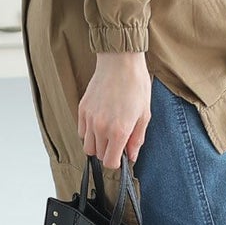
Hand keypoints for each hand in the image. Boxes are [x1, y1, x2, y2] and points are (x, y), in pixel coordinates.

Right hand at [78, 51, 151, 169]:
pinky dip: (88, 132)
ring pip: (87, 146)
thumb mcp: (144, 115)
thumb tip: (131, 156)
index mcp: (118, 131)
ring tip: (108, 131)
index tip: (122, 153)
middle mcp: (100, 127)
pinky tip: (99, 122)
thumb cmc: (136, 85)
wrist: (120, 62)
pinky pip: (81, 132)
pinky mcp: (82, 109)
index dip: (118, 162)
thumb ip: (136, 139)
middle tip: (118, 139)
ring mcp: (89, 119)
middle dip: (109, 152)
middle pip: (99, 155)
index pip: (110, 163)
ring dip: (97, 144)